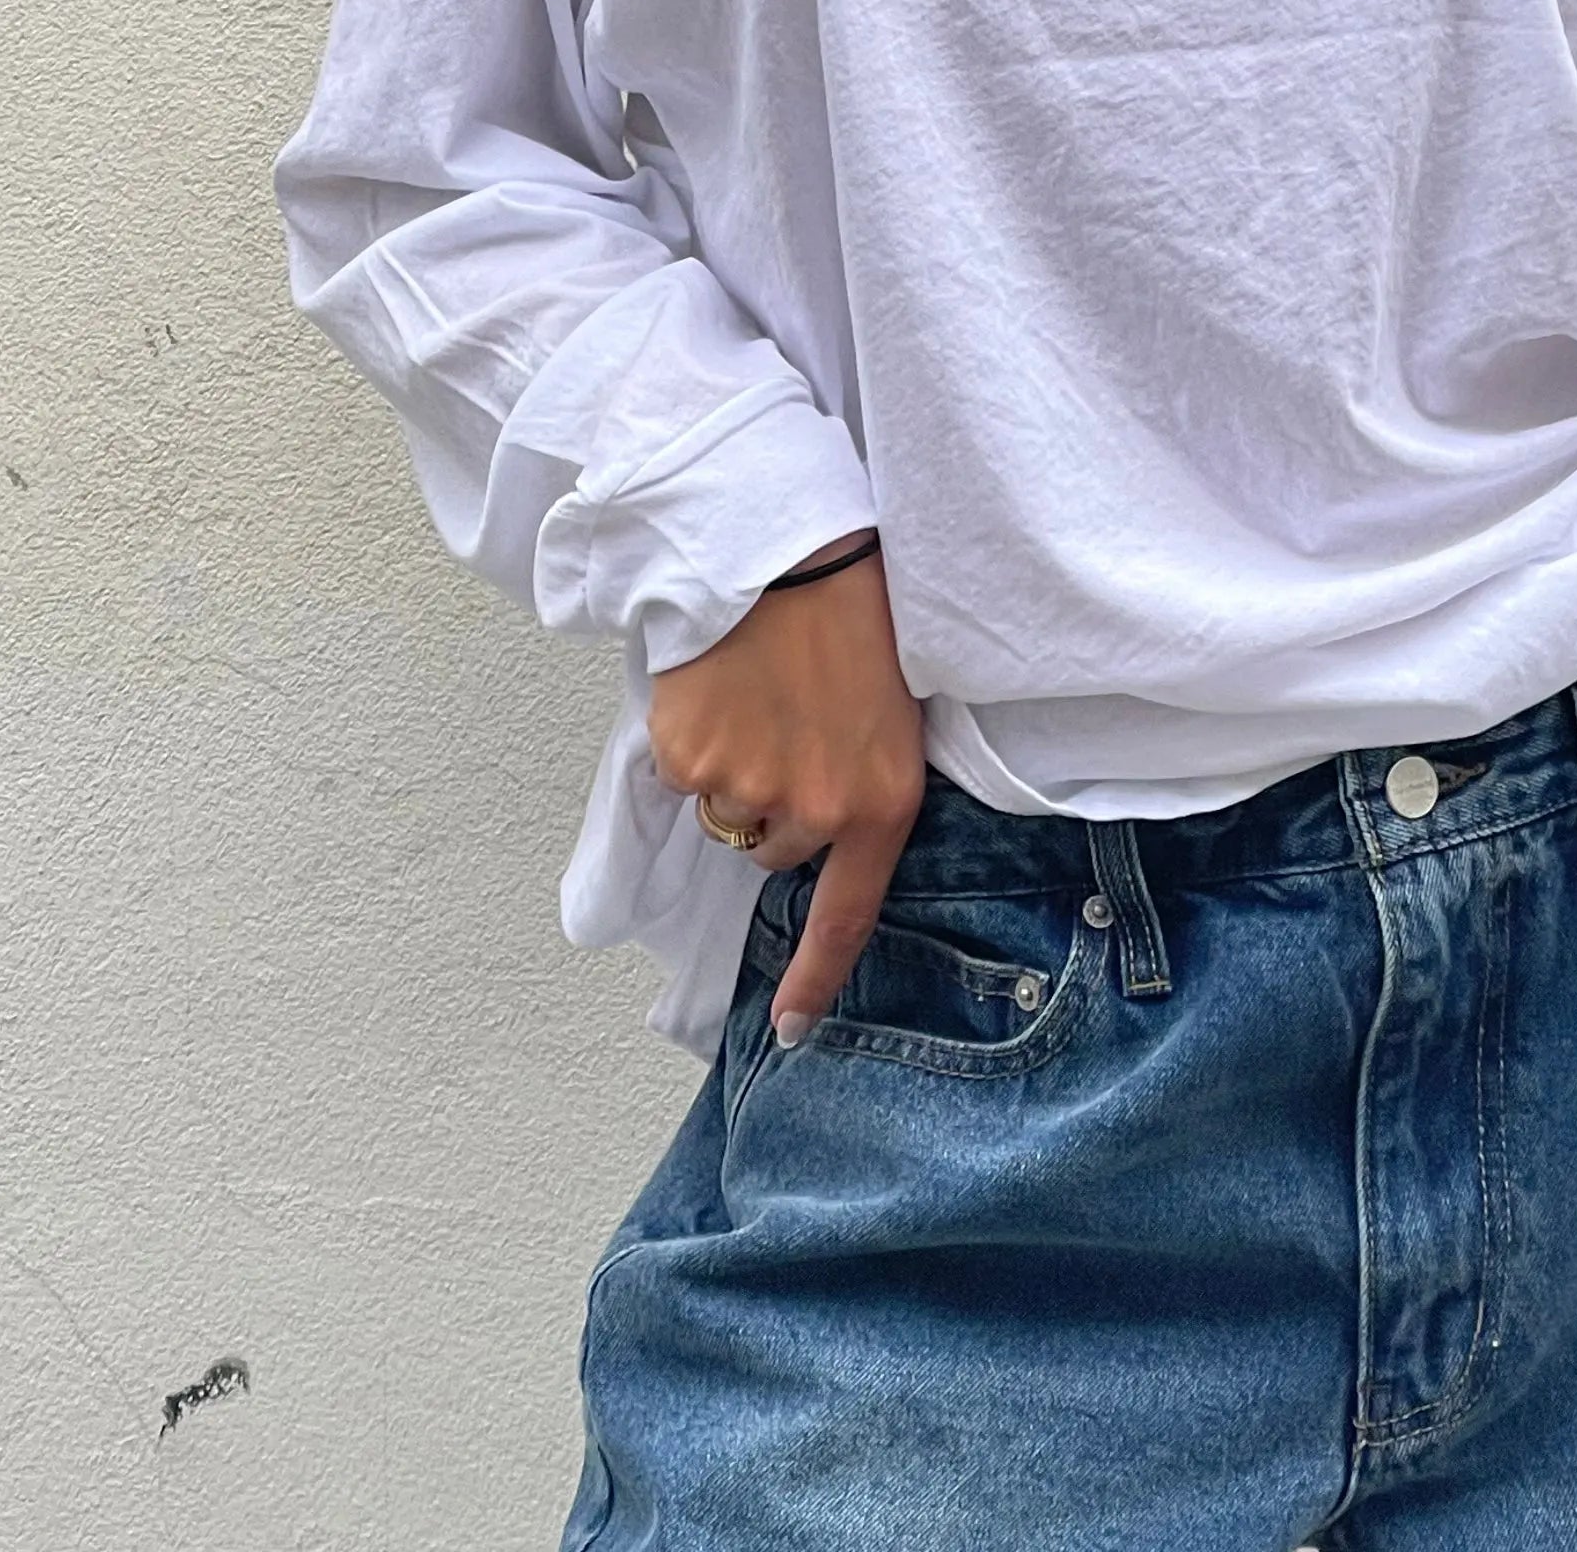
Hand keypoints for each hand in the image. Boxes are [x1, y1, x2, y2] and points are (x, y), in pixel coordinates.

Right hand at [646, 534, 925, 1042]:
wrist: (783, 544)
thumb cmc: (849, 610)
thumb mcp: (893, 707)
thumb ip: (863, 782)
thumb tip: (822, 830)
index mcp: (882, 803)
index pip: (849, 917)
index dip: (817, 980)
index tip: (794, 1032)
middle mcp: (817, 815)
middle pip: (774, 849)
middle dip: (774, 801)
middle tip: (787, 719)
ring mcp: (749, 792)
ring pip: (725, 811)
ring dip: (732, 768)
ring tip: (756, 691)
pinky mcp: (691, 762)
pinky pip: (683, 773)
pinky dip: (690, 738)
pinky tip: (719, 684)